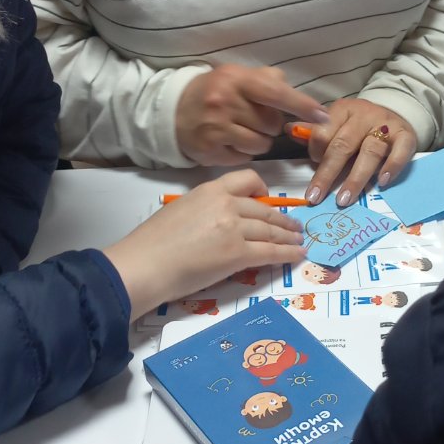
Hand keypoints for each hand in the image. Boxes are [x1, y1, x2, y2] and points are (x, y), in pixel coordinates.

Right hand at [105, 170, 305, 319]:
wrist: (145, 263)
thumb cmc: (152, 243)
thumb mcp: (180, 210)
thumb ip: (205, 209)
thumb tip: (219, 223)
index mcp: (210, 190)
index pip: (247, 180)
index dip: (263, 190)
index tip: (268, 199)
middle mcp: (226, 204)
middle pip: (265, 209)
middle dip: (283, 219)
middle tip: (294, 226)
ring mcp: (234, 228)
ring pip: (271, 230)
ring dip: (288, 236)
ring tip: (298, 241)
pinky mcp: (238, 254)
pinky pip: (271, 252)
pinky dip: (287, 253)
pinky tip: (297, 254)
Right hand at [175, 66, 328, 165]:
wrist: (173, 111)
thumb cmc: (214, 92)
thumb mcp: (237, 76)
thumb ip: (268, 80)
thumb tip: (296, 96)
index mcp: (236, 79)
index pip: (277, 93)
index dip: (302, 105)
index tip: (322, 115)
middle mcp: (225, 102)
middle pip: (271, 124)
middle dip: (268, 124)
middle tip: (252, 118)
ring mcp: (216, 128)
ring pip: (260, 144)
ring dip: (258, 141)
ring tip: (241, 131)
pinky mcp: (210, 150)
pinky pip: (244, 157)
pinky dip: (242, 152)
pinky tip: (229, 142)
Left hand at [298, 98, 416, 205]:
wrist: (395, 111)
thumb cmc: (359, 124)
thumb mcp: (336, 122)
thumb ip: (315, 131)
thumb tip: (288, 131)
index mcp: (342, 110)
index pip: (323, 131)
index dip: (316, 151)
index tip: (312, 166)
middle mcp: (364, 116)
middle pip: (343, 145)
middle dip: (328, 173)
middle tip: (316, 196)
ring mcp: (386, 125)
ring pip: (370, 151)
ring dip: (356, 177)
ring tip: (344, 198)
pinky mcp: (406, 135)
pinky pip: (401, 151)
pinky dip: (392, 167)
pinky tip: (382, 182)